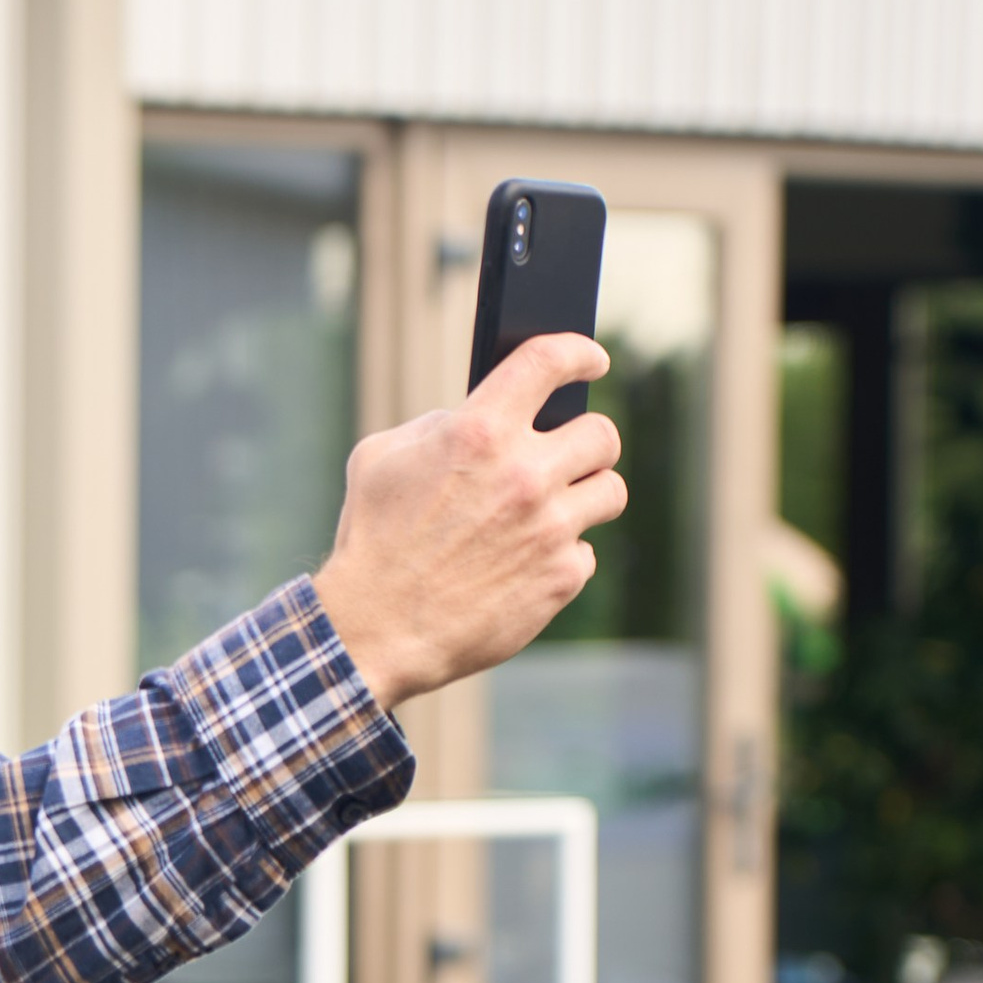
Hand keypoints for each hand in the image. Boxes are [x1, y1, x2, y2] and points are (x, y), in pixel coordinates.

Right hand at [311, 337, 625, 712]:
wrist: (376, 629)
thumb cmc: (372, 540)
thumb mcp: (381, 459)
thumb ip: (437, 425)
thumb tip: (476, 417)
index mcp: (479, 431)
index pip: (551, 361)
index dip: (579, 353)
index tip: (591, 361)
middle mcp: (525, 474)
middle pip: (602, 434)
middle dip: (586, 440)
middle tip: (569, 453)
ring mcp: (550, 529)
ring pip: (610, 492)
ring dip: (586, 495)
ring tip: (556, 507)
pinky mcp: (561, 578)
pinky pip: (584, 552)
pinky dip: (561, 556)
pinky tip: (526, 562)